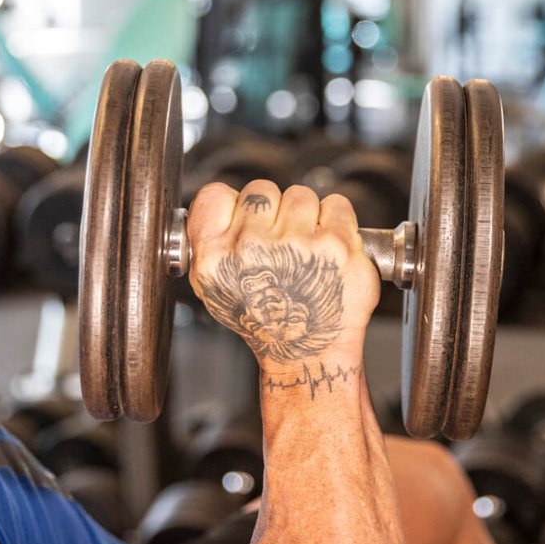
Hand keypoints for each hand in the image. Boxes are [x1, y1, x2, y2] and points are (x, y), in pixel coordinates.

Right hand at [186, 181, 380, 377]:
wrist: (307, 353)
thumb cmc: (265, 323)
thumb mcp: (213, 289)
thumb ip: (208, 243)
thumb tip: (218, 203)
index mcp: (216, 256)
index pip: (216, 195)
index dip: (235, 204)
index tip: (247, 219)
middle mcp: (252, 248)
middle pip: (261, 190)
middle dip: (274, 211)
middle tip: (281, 243)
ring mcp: (296, 244)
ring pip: (300, 195)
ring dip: (306, 216)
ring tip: (306, 248)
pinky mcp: (336, 244)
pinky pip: (336, 204)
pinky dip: (337, 220)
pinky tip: (329, 247)